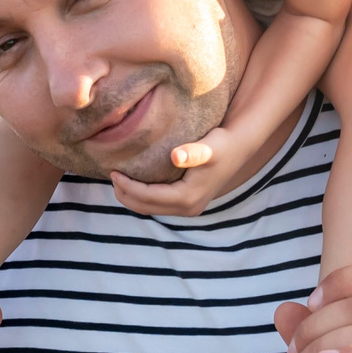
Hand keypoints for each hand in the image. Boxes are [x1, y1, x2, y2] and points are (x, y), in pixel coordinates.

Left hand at [110, 127, 252, 216]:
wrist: (239, 147)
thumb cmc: (222, 143)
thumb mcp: (208, 146)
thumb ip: (192, 152)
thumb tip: (176, 156)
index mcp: (187, 197)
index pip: (148, 197)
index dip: (128, 186)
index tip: (113, 171)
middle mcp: (188, 208)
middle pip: (146, 207)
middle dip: (126, 195)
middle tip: (111, 176)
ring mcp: (189, 208)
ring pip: (152, 209)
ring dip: (133, 198)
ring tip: (119, 180)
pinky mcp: (189, 203)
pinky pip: (159, 205)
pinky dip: (144, 197)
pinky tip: (136, 183)